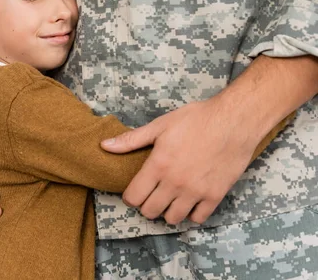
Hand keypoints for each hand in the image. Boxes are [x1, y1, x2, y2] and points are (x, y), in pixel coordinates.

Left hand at [101, 99, 258, 224]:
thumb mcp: (160, 125)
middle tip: (151, 195)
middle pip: (150, 211)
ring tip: (169, 199)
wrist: (234, 121)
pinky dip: (192, 213)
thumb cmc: (196, 119)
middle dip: (146, 205)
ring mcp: (195, 192)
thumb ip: (131, 140)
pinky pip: (198, 218)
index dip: (130, 196)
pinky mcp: (215, 195)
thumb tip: (104, 145)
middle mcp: (174, 183)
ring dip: (167, 212)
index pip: (133, 197)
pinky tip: (190, 201)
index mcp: (158, 165)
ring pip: (173, 219)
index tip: (134, 191)